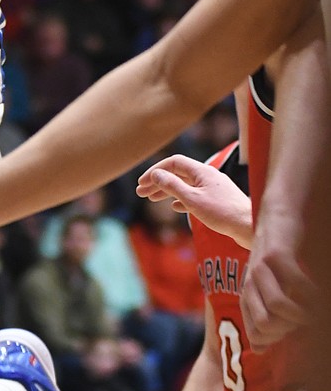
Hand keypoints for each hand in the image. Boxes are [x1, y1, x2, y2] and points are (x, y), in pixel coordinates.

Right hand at [136, 154, 252, 244]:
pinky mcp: (219, 201)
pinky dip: (182, 199)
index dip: (156, 170)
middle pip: (178, 174)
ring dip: (168, 191)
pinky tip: (175, 207)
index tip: (142, 183)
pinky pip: (195, 195)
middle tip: (141, 192)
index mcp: (202, 171)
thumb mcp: (192, 199)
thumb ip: (173, 186)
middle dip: (158, 182)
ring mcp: (214, 188)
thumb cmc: (223, 213)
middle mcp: (208, 176)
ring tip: (153, 199)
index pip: (174, 163)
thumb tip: (156, 174)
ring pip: (185, 185)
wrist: (250, 227)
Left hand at [242, 208, 314, 347]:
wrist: (277, 216)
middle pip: (267, 326)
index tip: (294, 330)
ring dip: (304, 314)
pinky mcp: (277, 255)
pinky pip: (297, 285)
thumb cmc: (277, 260)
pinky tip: (319, 292)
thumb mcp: (267, 289)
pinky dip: (313, 294)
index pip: (257, 337)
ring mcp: (261, 269)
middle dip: (291, 329)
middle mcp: (250, 285)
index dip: (280, 341)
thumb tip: (260, 351)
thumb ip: (264, 316)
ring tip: (315, 309)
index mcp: (246, 297)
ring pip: (279, 308)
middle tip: (306, 319)